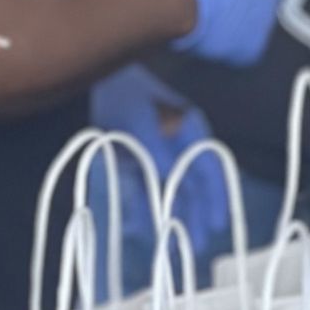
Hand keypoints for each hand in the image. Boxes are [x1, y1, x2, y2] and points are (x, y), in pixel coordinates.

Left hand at [88, 64, 229, 256]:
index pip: (207, 166)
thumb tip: (171, 176)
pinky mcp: (130, 150)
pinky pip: (140, 180)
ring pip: (165, 184)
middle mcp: (174, 138)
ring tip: (165, 242)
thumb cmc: (121, 87)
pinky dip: (138, 200)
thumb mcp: (136, 116)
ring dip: (165, 211)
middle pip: (188, 181)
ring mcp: (153, 144)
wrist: (93, 64)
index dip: (214, 196)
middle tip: (195, 245)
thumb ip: (153, 147)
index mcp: (186, 125)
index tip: (216, 223)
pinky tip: (133, 223)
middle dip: (192, 213)